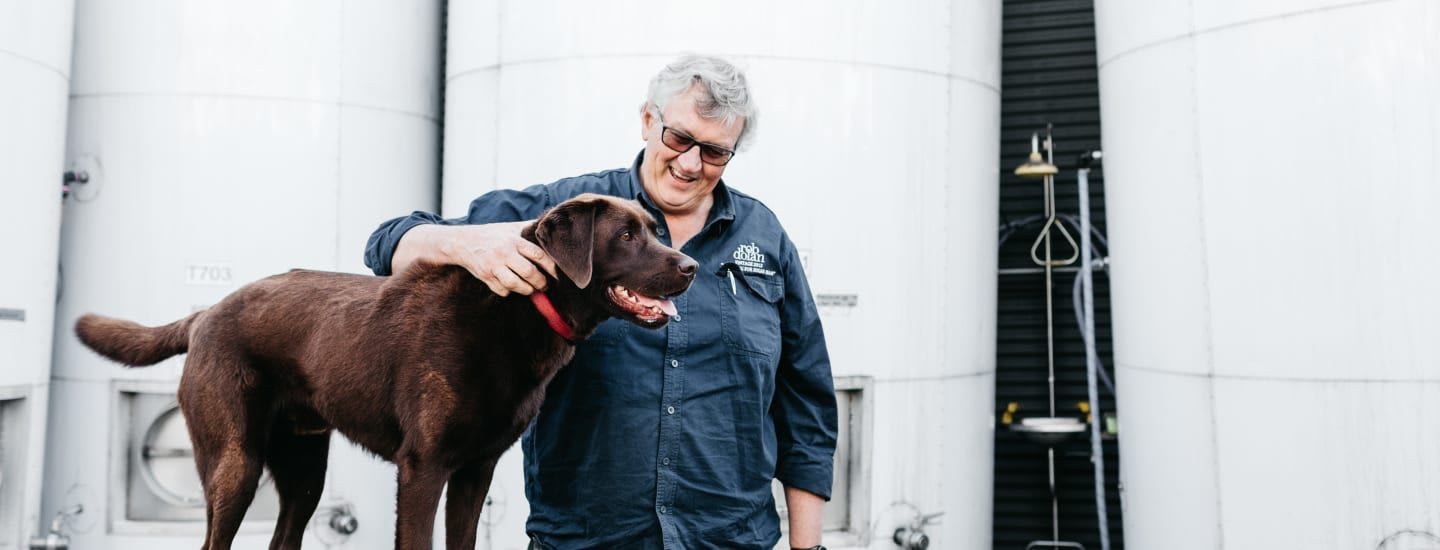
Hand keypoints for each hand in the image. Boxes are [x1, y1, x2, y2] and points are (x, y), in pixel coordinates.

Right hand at [439, 221, 558, 296]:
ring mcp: (494, 266)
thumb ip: (529, 228)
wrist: (463, 242)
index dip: (551, 267)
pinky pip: (503, 290)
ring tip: (532, 288)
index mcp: (514, 240)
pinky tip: (513, 287)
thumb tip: (549, 225)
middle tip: (545, 285)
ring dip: (527, 290)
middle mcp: (504, 252)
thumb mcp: (510, 227)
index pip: (538, 255)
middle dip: (541, 282)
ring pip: (516, 285)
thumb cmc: (492, 234)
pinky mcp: (485, 276)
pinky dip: (510, 292)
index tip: (558, 274)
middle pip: (529, 272)